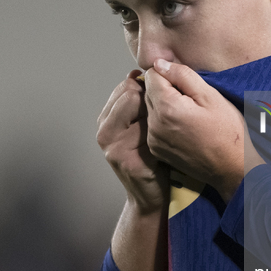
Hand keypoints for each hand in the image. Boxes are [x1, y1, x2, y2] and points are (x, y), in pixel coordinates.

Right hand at [97, 70, 169, 213]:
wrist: (152, 197)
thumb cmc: (153, 158)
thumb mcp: (141, 126)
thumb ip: (136, 102)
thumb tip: (136, 74)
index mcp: (106, 119)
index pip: (126, 85)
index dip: (148, 91)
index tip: (162, 106)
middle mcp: (104, 131)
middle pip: (131, 94)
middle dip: (152, 102)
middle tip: (164, 122)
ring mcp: (112, 146)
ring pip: (140, 110)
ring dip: (158, 118)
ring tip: (165, 134)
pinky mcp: (124, 159)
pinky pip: (148, 132)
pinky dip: (162, 135)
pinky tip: (166, 146)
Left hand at [144, 59, 263, 201]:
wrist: (233, 168)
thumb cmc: (228, 132)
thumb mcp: (211, 96)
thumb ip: (183, 75)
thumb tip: (160, 63)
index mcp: (167, 107)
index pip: (152, 75)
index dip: (170, 74)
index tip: (187, 85)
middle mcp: (154, 124)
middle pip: (149, 93)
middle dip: (166, 90)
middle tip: (191, 101)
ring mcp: (154, 139)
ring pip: (150, 109)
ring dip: (164, 107)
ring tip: (189, 116)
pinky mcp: (157, 150)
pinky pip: (153, 127)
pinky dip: (164, 123)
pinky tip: (184, 129)